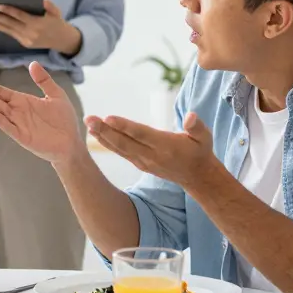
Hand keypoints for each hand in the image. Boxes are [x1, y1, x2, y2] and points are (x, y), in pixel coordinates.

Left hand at [0, 0, 81, 54]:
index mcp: (38, 24)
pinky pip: (11, 34)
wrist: (62, 40)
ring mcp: (27, 40)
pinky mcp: (24, 44)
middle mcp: (30, 33)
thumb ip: (50, 6)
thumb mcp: (57, 12)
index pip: (20, 16)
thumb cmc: (57, 22)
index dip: (9, 11)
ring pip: (8, 31)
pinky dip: (2, 29)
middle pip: (10, 24)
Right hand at [0, 61, 83, 163]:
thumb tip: (32, 63)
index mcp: (22, 101)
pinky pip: (8, 126)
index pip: (0, 91)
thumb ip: (43, 80)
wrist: (71, 143)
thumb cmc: (64, 120)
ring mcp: (18, 124)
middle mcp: (16, 112)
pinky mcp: (22, 136)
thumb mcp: (56, 95)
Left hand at [85, 111, 215, 189]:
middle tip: (89, 118)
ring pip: (120, 148)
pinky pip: (121, 152)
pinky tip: (96, 133)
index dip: (124, 126)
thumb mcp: (205, 138)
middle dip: (105, 130)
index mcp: (165, 146)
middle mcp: (151, 155)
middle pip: (125, 142)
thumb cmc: (200, 151)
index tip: (108, 117)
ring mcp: (143, 161)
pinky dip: (107, 143)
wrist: (196, 176)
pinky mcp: (139, 163)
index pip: (141, 134)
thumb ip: (197, 127)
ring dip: (102, 136)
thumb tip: (190, 116)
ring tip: (88, 123)